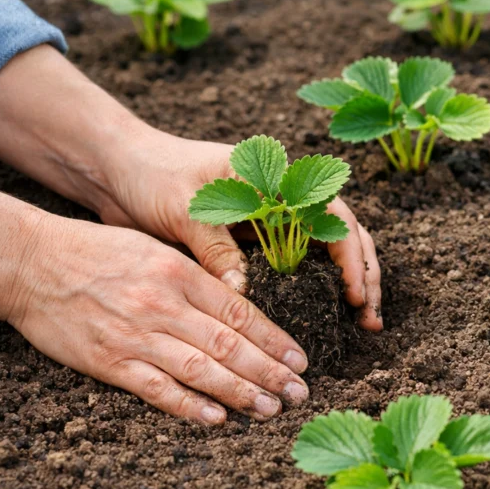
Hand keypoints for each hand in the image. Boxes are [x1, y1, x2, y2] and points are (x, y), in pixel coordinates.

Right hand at [8, 213, 311, 423]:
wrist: (30, 262)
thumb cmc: (97, 252)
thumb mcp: (156, 251)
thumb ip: (197, 278)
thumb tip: (241, 308)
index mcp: (180, 274)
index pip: (241, 312)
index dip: (275, 340)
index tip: (300, 360)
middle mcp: (163, 305)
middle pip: (229, 345)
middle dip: (270, 372)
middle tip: (299, 392)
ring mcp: (136, 336)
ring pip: (201, 370)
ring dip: (241, 393)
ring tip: (270, 409)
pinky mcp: (109, 361)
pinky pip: (157, 389)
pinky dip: (190, 406)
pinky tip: (218, 418)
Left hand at [99, 132, 382, 330]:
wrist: (119, 167)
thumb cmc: (152, 174)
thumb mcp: (184, 208)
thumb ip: (216, 247)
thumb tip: (244, 293)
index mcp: (275, 177)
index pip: (333, 214)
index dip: (351, 254)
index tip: (352, 293)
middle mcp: (284, 197)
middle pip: (344, 234)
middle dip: (364, 274)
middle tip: (370, 318)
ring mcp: (273, 219)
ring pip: (327, 251)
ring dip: (349, 283)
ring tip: (361, 321)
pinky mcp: (255, 241)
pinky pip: (296, 265)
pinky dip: (316, 288)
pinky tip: (324, 315)